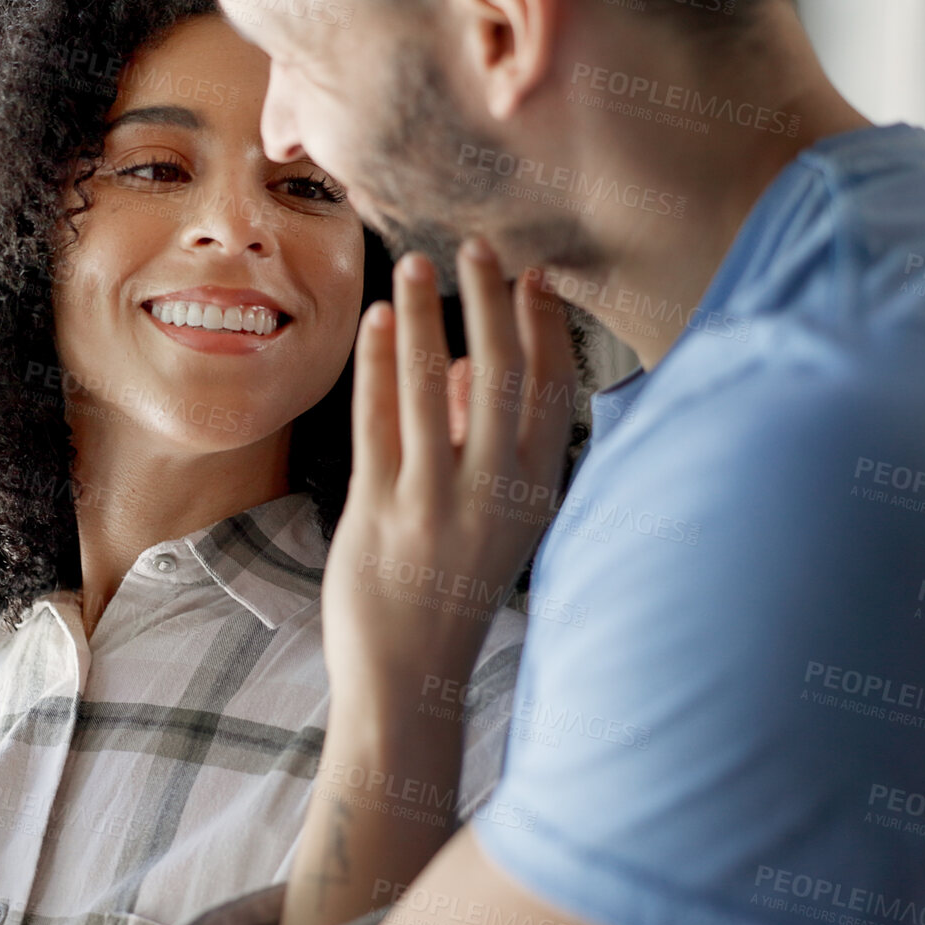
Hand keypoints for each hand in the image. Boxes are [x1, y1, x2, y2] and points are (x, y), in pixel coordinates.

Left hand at [319, 240, 576, 691]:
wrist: (409, 679)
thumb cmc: (451, 589)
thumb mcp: (494, 518)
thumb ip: (483, 442)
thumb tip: (456, 363)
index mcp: (536, 492)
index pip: (552, 390)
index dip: (544, 326)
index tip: (531, 274)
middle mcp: (495, 493)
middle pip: (499, 374)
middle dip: (488, 301)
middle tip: (476, 245)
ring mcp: (436, 502)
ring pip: (431, 386)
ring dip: (423, 316)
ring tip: (413, 263)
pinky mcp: (381, 511)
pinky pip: (378, 420)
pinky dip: (375, 363)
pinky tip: (371, 320)